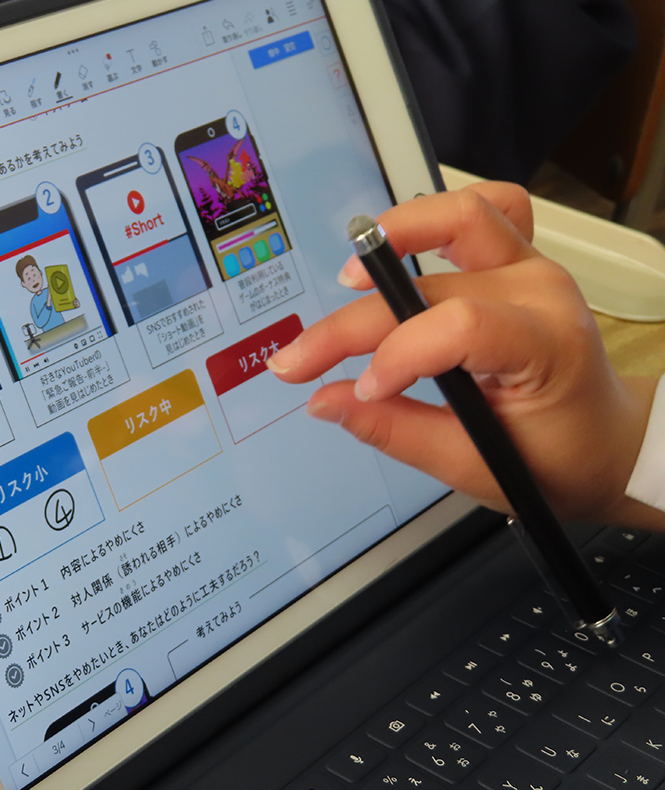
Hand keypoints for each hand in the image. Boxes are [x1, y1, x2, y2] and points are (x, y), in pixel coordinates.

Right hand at [267, 183, 662, 529]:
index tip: (359, 391)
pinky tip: (396, 243)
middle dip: (351, 324)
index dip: (396, 355)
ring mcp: (531, 266)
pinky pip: (485, 207)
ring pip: (461, 215)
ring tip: (347, 278)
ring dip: (395, 237)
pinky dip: (435, 217)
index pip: (460, 325)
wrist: (605, 442)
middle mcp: (541, 292)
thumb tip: (326, 401)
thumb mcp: (476, 467)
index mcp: (546, 348)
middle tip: (299, 360)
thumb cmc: (554, 458)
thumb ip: (395, 430)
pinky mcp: (517, 259)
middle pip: (429, 284)